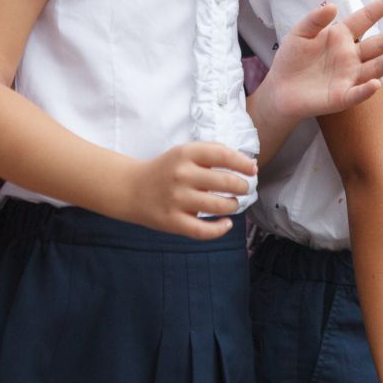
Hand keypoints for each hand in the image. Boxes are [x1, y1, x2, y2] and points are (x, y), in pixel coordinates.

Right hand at [121, 142, 256, 239]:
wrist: (130, 188)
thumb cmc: (165, 169)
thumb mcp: (184, 152)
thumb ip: (212, 154)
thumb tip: (249, 165)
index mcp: (185, 153)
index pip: (223, 154)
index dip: (242, 162)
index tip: (252, 169)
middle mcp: (181, 175)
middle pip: (226, 181)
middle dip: (242, 186)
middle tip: (243, 188)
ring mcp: (177, 199)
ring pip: (219, 206)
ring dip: (233, 205)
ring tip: (232, 203)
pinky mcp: (173, 221)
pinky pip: (204, 230)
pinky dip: (220, 229)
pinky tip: (226, 224)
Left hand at [257, 0, 382, 121]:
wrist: (279, 89)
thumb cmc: (291, 59)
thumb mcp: (300, 33)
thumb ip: (315, 19)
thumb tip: (333, 5)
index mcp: (341, 36)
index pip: (366, 18)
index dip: (382, 6)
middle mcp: (351, 55)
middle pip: (378, 44)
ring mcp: (349, 76)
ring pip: (375, 67)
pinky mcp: (341, 96)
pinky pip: (357, 93)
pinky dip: (366, 89)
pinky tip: (375, 83)